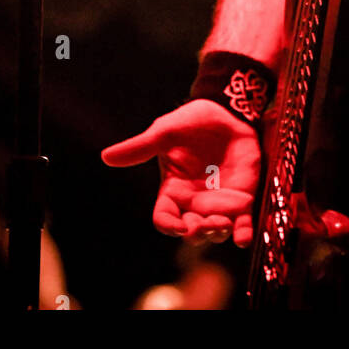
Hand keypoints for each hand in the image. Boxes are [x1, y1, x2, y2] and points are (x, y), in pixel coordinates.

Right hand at [101, 100, 261, 247]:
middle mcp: (194, 202)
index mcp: (173, 190)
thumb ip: (140, 148)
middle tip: (205, 224)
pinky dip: (243, 234)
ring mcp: (219, 202)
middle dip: (197, 233)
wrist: (226, 111)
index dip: (170, 226)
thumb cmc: (191, 122)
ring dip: (218, 233)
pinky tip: (243, 237)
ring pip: (216, 231)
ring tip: (223, 223)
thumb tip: (106, 156)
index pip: (165, 217)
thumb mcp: (164, 133)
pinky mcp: (242, 198)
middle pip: (191, 231)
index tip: (180, 225)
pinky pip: (242, 223)